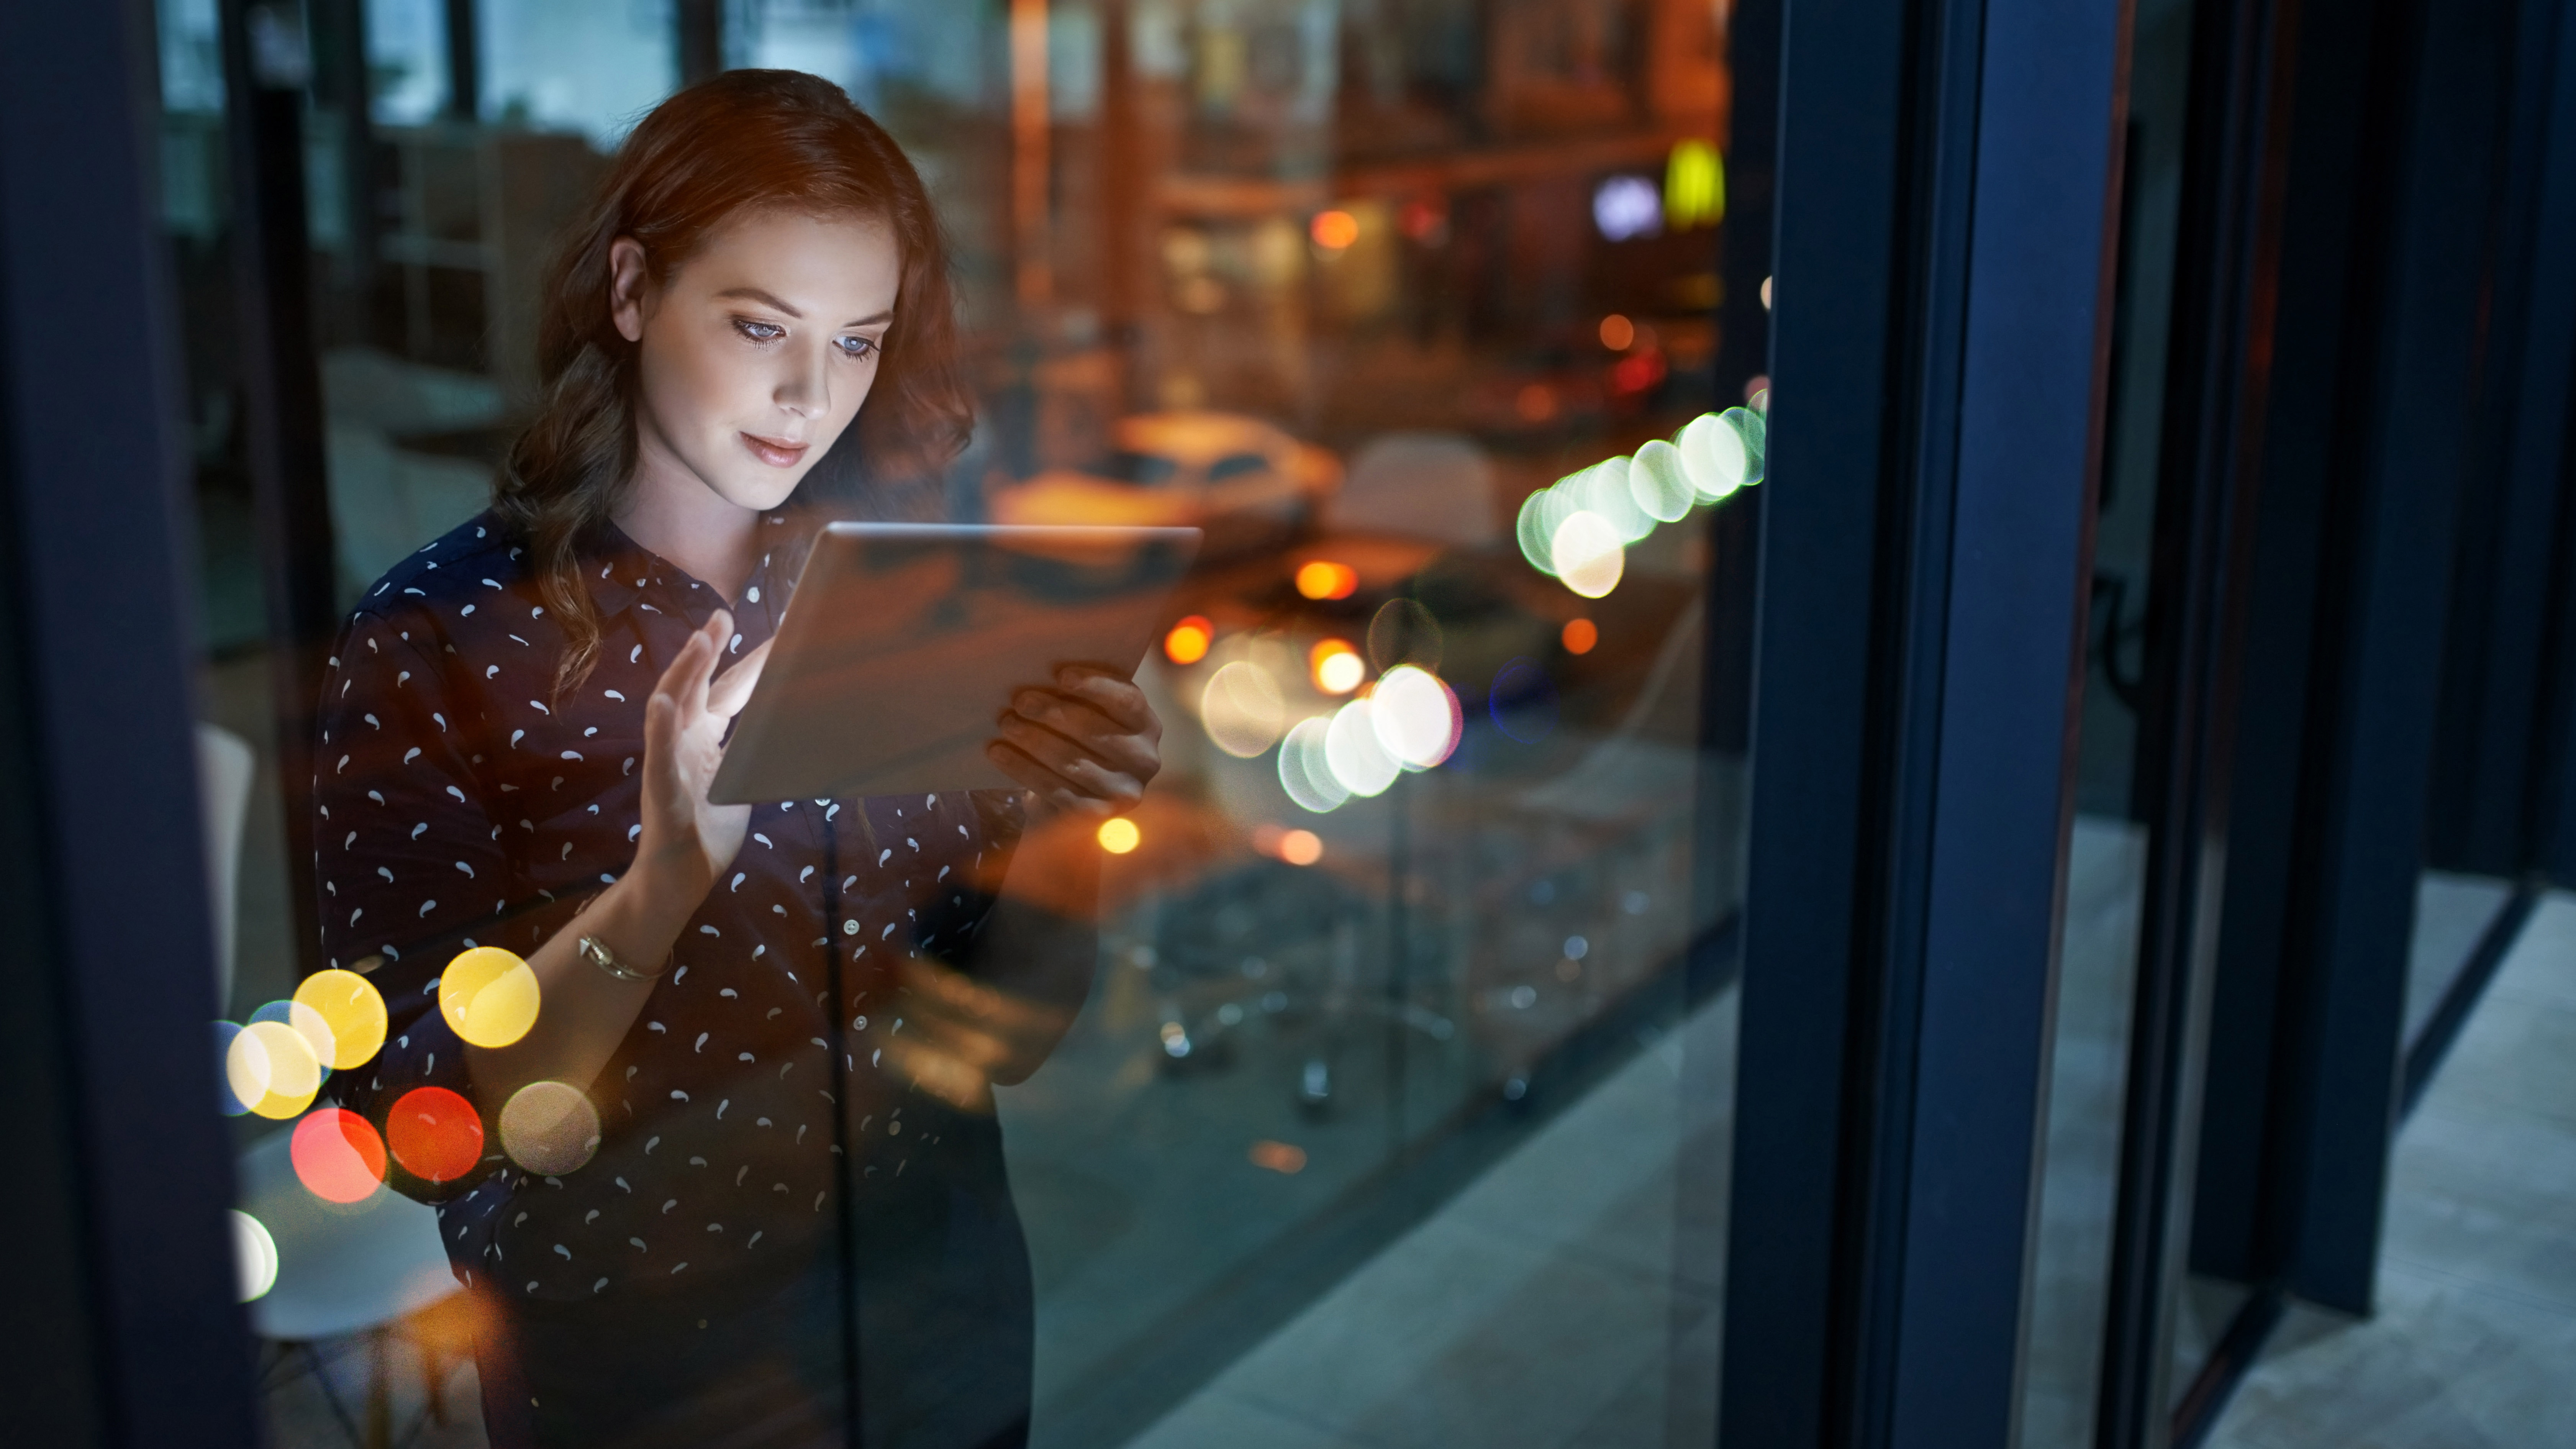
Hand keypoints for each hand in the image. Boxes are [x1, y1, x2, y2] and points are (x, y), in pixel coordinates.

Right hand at [636, 610, 769, 896]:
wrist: (679, 879)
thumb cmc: (707, 831)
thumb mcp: (739, 783)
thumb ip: (750, 753)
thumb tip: (783, 728)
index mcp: (704, 740)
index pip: (727, 692)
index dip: (747, 663)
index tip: (772, 634)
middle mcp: (683, 742)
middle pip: (697, 687)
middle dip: (708, 650)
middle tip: (722, 616)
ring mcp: (669, 763)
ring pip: (672, 708)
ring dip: (684, 673)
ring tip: (698, 641)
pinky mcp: (661, 790)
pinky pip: (658, 756)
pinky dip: (660, 728)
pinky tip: (663, 702)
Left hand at [986, 665, 1162, 817]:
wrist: (1070, 798)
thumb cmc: (1078, 740)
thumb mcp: (1088, 714)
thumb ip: (1079, 695)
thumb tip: (1040, 672)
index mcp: (1147, 725)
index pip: (1127, 701)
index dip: (1095, 686)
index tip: (1061, 676)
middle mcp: (1145, 760)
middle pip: (1096, 731)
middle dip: (1054, 713)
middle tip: (1020, 701)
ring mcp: (1124, 792)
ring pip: (1073, 762)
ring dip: (1034, 740)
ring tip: (1006, 724)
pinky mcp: (1096, 816)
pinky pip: (1055, 789)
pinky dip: (1023, 769)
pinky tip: (999, 753)